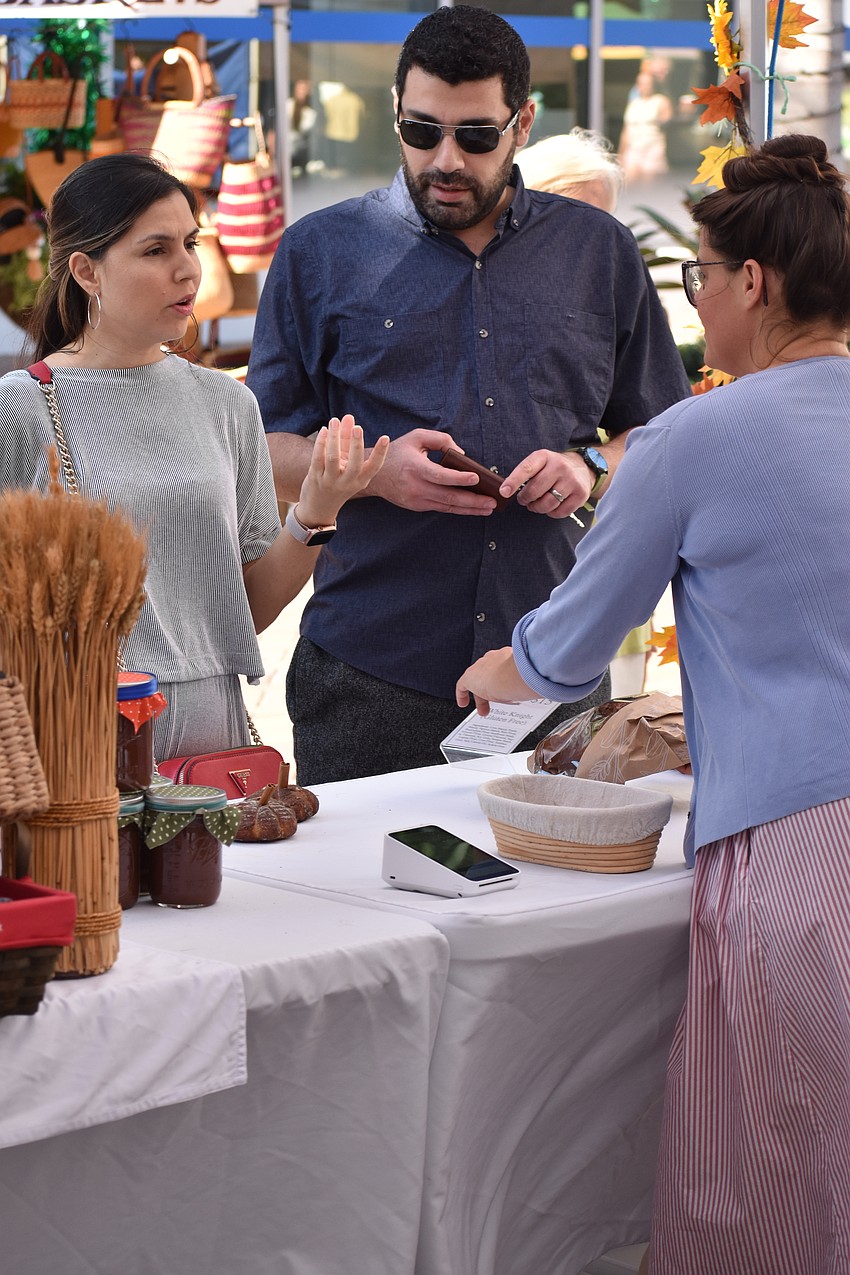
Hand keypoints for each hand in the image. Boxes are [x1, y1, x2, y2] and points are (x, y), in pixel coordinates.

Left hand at [296, 415, 389, 525]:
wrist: (319, 507)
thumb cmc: (337, 481)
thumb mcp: (346, 465)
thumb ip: (347, 441)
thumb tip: (349, 418)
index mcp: (361, 480)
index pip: (374, 467)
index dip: (380, 452)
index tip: (385, 437)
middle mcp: (347, 482)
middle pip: (354, 464)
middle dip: (356, 445)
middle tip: (357, 427)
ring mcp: (330, 481)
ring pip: (333, 458)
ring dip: (334, 438)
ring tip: (335, 421)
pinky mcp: (315, 478)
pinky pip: (318, 458)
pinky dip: (320, 443)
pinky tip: (323, 430)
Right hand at [364, 428, 497, 514]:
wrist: (373, 475)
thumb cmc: (398, 452)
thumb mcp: (416, 437)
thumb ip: (440, 439)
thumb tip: (462, 454)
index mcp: (415, 467)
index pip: (440, 475)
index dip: (458, 478)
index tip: (476, 478)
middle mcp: (416, 487)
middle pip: (448, 496)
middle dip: (473, 500)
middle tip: (492, 501)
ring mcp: (416, 500)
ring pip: (447, 506)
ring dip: (470, 509)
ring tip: (488, 508)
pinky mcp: (418, 507)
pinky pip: (442, 509)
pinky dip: (458, 509)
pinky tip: (473, 509)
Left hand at [456, 647, 536, 715]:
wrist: (511, 674)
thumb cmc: (524, 676)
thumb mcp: (531, 676)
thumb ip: (535, 678)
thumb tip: (547, 683)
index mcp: (508, 657)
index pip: (502, 667)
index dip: (502, 679)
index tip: (504, 687)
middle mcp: (494, 659)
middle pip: (489, 674)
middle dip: (491, 688)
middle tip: (494, 700)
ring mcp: (481, 667)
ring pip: (478, 682)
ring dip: (480, 696)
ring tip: (483, 708)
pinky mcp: (470, 677)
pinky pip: (462, 686)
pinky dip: (462, 695)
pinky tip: (463, 703)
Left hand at [499, 449, 593, 519]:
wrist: (583, 467)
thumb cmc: (554, 468)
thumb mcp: (540, 461)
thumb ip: (525, 473)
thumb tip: (506, 490)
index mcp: (545, 456)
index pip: (526, 469)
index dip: (513, 481)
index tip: (504, 492)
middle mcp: (559, 467)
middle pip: (535, 490)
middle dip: (524, 499)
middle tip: (523, 500)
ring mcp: (572, 481)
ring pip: (547, 504)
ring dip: (537, 508)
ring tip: (536, 504)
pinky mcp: (581, 494)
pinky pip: (559, 512)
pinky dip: (551, 513)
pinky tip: (551, 506)